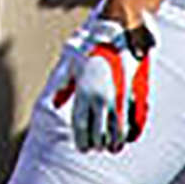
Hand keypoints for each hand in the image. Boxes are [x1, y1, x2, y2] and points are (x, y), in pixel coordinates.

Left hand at [52, 13, 156, 152]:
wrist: (115, 33)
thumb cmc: (91, 51)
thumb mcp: (72, 67)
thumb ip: (64, 87)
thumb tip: (53, 103)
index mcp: (83, 93)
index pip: (80, 127)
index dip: (82, 142)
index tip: (83, 149)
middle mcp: (99, 98)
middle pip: (97, 134)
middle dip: (96, 145)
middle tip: (96, 149)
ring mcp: (116, 98)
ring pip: (115, 132)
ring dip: (112, 143)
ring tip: (110, 148)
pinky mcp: (131, 94)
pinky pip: (130, 121)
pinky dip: (127, 133)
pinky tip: (125, 138)